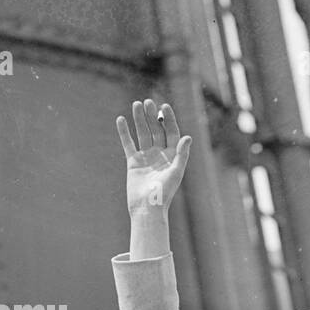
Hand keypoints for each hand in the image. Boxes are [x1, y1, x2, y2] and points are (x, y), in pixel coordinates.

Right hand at [116, 98, 190, 213]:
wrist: (147, 208)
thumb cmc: (164, 193)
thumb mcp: (176, 173)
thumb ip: (182, 154)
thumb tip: (188, 137)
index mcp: (173, 156)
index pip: (172, 133)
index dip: (169, 119)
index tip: (164, 106)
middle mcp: (160, 155)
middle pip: (157, 130)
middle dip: (153, 116)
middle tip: (148, 102)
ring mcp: (146, 157)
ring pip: (143, 134)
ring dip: (139, 119)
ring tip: (136, 104)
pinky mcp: (133, 162)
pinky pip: (128, 144)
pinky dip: (124, 132)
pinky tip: (121, 119)